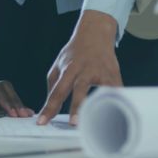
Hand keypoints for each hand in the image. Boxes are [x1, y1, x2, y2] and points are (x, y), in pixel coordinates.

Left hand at [38, 11, 122, 125]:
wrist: (95, 33)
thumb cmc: (74, 52)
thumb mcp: (59, 64)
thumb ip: (53, 85)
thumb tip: (49, 108)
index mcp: (69, 69)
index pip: (57, 91)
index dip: (49, 108)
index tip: (42, 122)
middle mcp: (85, 70)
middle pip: (80, 89)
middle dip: (77, 106)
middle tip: (73, 123)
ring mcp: (101, 72)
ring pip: (101, 91)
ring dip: (98, 106)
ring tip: (96, 123)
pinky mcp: (114, 74)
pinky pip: (115, 91)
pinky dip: (114, 102)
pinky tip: (113, 115)